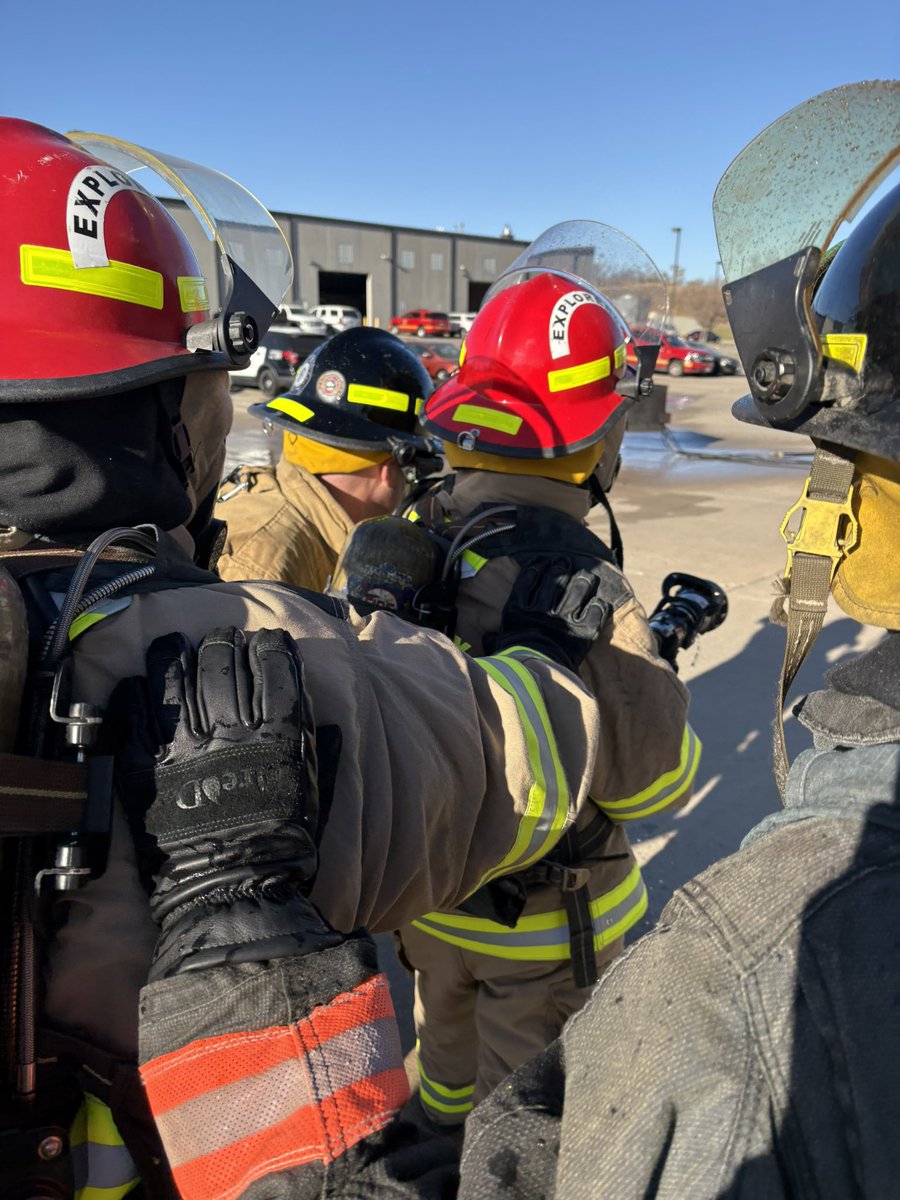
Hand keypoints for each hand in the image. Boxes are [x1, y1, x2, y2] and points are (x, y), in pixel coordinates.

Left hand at [113, 627, 340, 979]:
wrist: (232, 892)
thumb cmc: (284, 849)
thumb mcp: (318, 796)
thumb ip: (319, 753)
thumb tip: (327, 721)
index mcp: (278, 736)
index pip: (276, 672)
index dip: (272, 648)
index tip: (269, 638)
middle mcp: (232, 732)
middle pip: (225, 668)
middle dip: (225, 643)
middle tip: (223, 635)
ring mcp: (186, 747)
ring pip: (180, 683)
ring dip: (179, 656)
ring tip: (176, 642)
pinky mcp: (150, 769)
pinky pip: (137, 719)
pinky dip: (137, 694)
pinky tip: (136, 679)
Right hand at [486, 557, 611, 670]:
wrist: (534, 674)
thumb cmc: (512, 662)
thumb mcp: (498, 647)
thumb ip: (494, 639)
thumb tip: (488, 638)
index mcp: (519, 610)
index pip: (528, 580)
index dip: (536, 567)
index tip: (542, 561)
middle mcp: (543, 609)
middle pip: (554, 581)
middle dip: (560, 567)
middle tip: (565, 561)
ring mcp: (565, 618)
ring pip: (577, 591)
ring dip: (583, 581)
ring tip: (587, 575)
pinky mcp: (583, 631)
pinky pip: (594, 612)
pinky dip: (598, 605)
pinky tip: (600, 600)